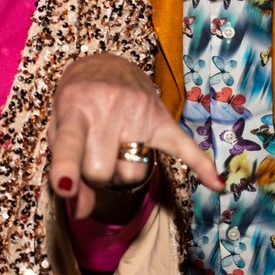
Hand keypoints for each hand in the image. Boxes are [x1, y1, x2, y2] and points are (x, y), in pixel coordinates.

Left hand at [47, 53, 222, 220]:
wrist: (104, 63)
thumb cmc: (76, 102)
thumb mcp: (59, 128)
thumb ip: (65, 171)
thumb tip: (80, 211)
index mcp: (74, 107)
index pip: (71, 144)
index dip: (66, 167)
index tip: (64, 185)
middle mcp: (108, 107)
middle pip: (102, 172)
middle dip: (93, 174)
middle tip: (91, 152)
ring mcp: (139, 112)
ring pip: (133, 174)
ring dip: (122, 173)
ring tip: (116, 150)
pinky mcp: (163, 119)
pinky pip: (185, 147)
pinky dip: (201, 166)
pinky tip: (216, 184)